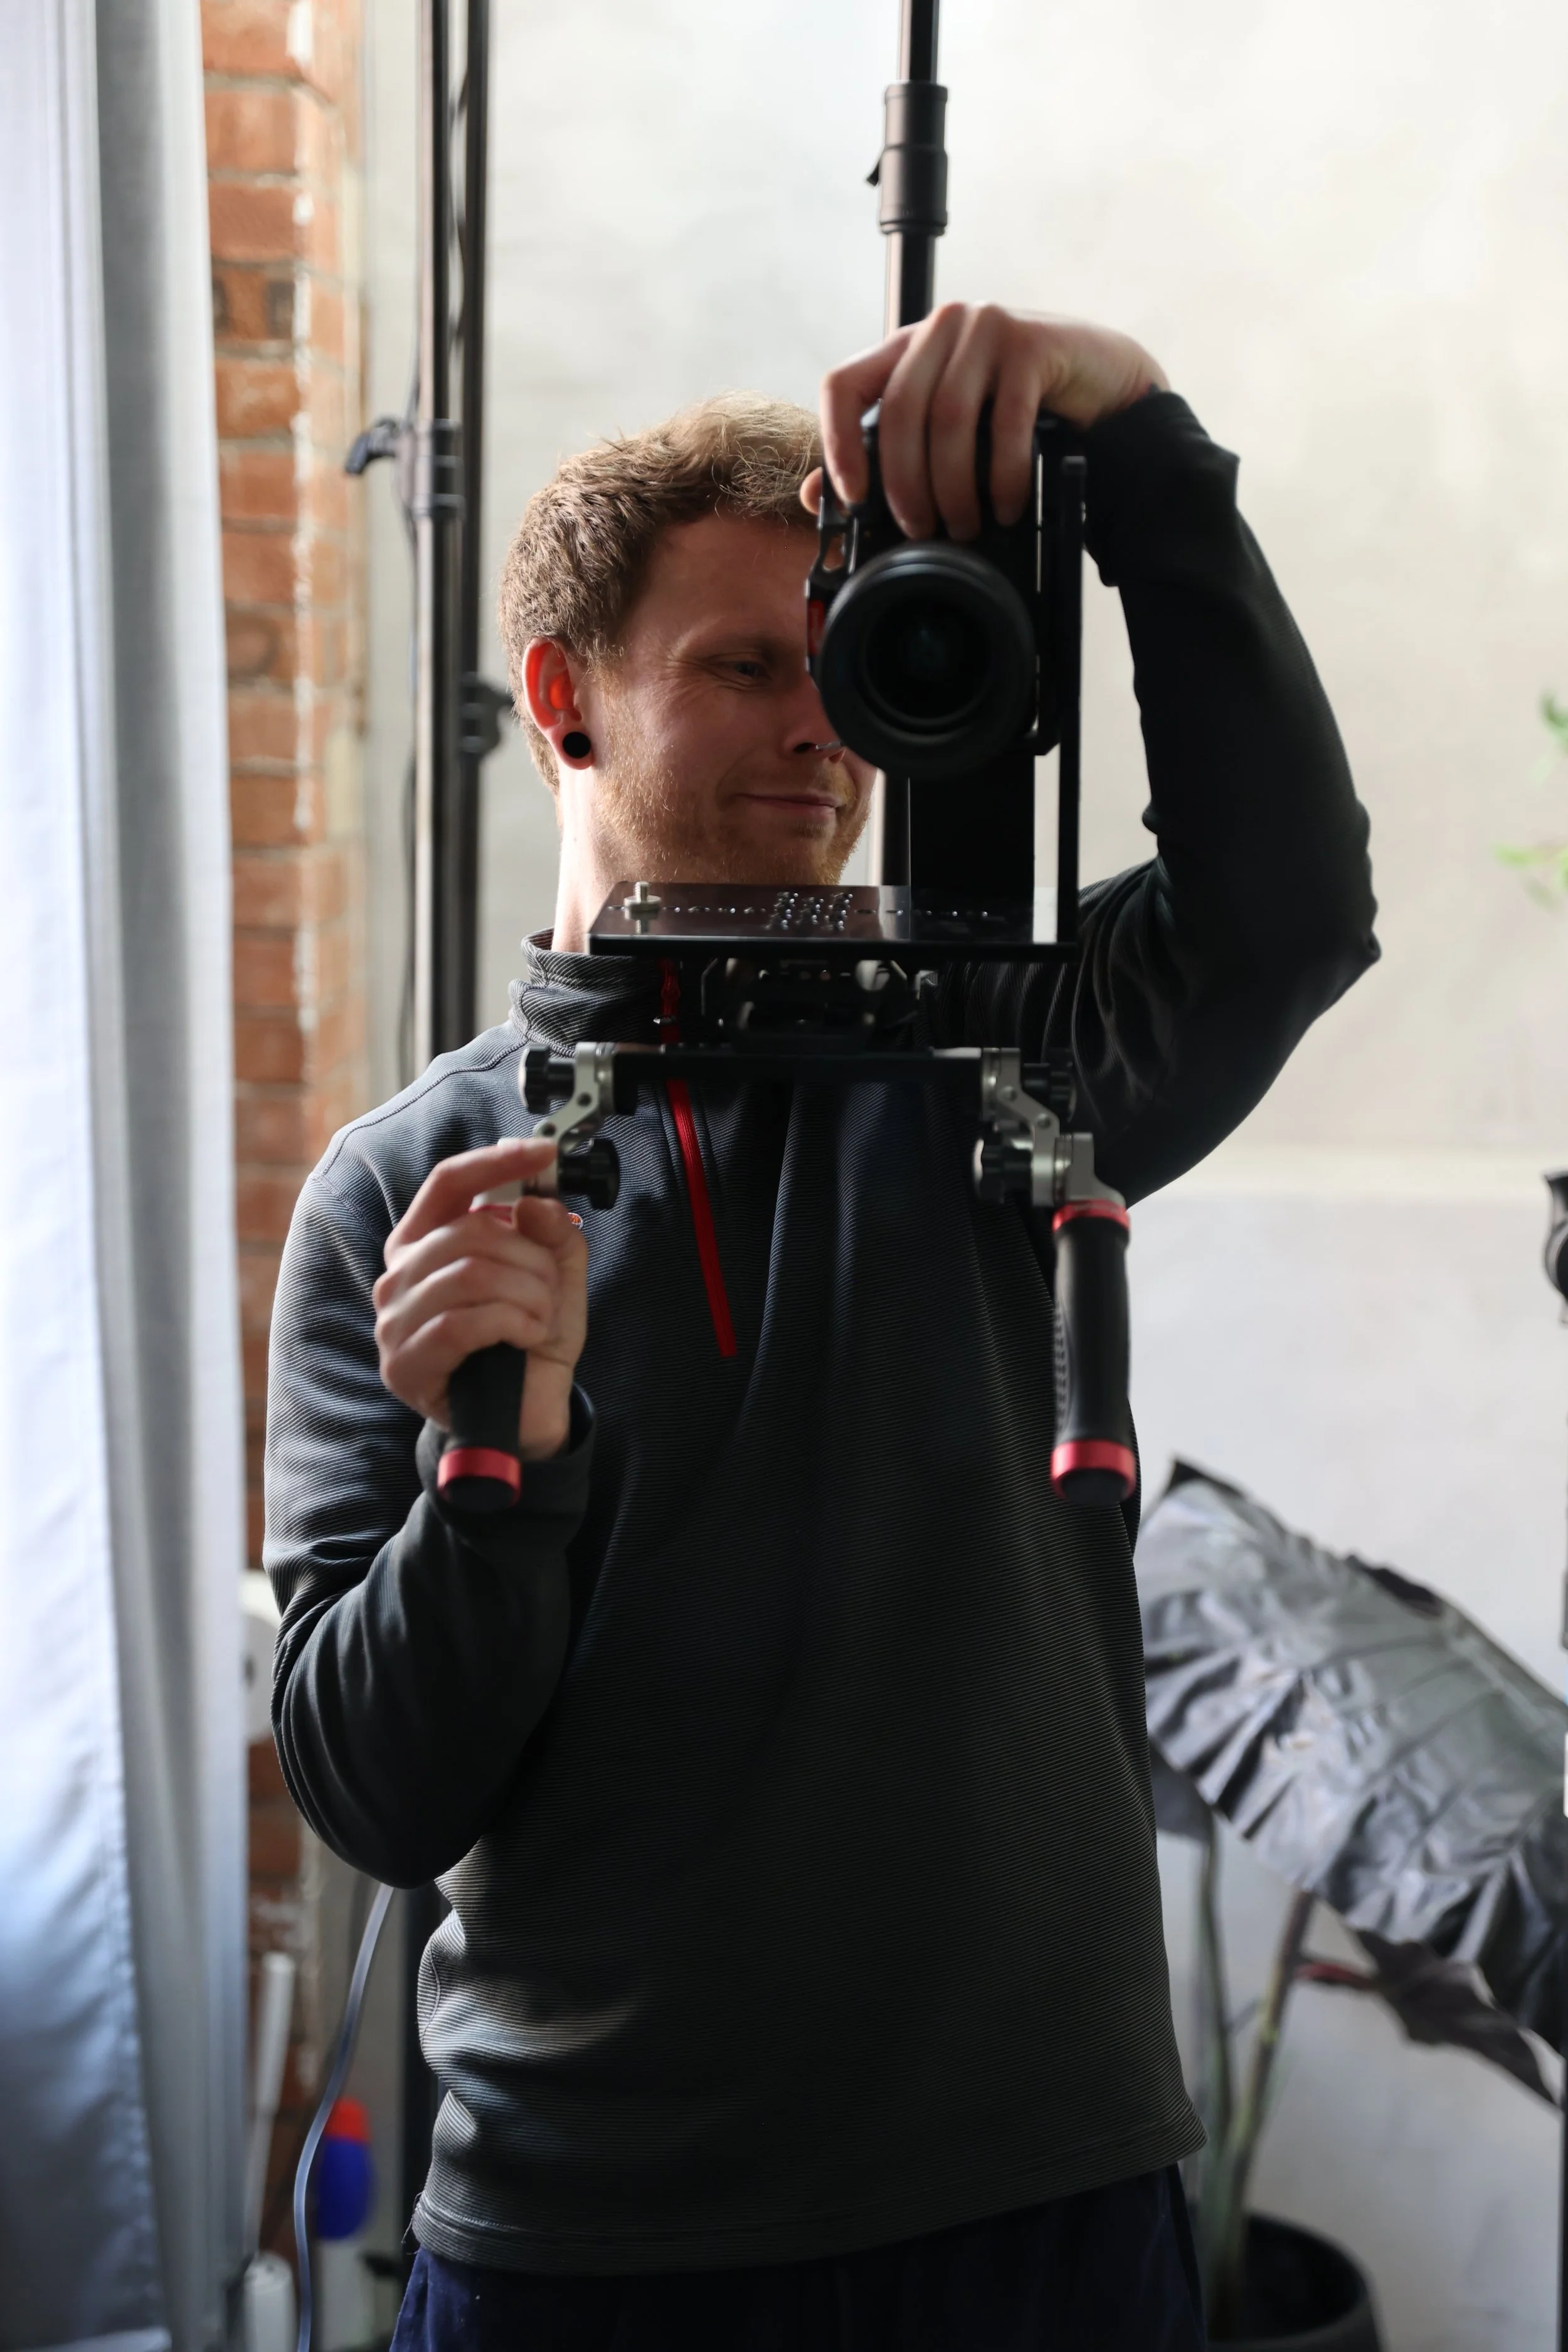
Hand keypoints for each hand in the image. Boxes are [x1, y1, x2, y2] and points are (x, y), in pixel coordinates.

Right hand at [373, 1138, 588, 1462]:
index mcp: (426, 1243)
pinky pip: (462, 1323)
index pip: (447, 1184)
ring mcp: (394, 1321)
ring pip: (471, 1275)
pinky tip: (526, 1338)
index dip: (494, 1162)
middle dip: (530, 1257)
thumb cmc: (529, 1341)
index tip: (544, 1151)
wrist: (528, 1413)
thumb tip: (536, 1202)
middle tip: (550, 1287)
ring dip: (527, 1294)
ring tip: (541, 1317)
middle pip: (470, 1232)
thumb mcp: (555, 1277)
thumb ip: (553, 1234)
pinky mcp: (404, 1364)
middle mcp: (399, 1275)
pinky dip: (511, 1325)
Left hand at [811, 303, 1166, 542]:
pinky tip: (1006, 508)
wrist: (1104, 383)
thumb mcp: (951, 429)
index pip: (844, 384)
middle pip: (899, 411)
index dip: (837, 443)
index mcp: (908, 346)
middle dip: (905, 483)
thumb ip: (893, 452)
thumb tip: (818, 495)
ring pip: (949, 419)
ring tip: (966, 527)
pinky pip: (1007, 423)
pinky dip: (1004, 477)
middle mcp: (942, 327)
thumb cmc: (1020, 411)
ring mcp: (987, 328)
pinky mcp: (1033, 345)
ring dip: (954, 487)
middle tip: (922, 531)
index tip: (853, 497)